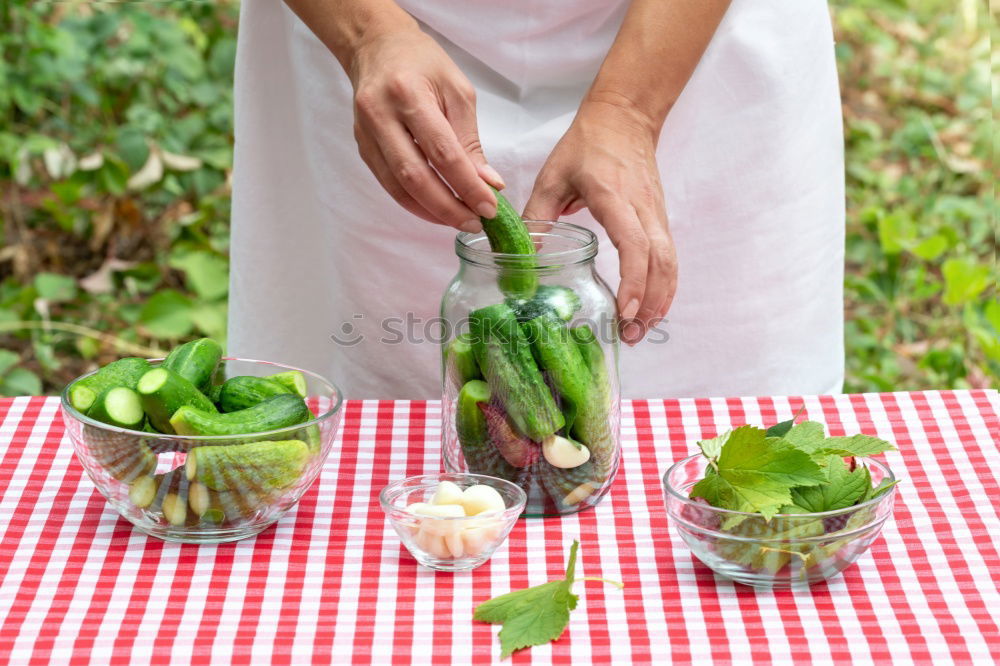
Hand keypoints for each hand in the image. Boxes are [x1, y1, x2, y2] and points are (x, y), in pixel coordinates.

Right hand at [348, 26, 502, 229]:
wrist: (376, 46)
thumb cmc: (422, 63)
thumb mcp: (458, 91)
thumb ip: (470, 140)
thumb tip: (488, 183)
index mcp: (409, 95)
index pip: (443, 153)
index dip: (468, 186)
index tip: (490, 208)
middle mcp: (381, 116)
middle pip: (416, 177)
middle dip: (448, 207)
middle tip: (474, 222)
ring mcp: (366, 134)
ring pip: (398, 188)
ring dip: (431, 211)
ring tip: (459, 220)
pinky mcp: (363, 147)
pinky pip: (389, 185)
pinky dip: (414, 202)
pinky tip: (436, 209)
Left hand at [524, 99, 677, 344]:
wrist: (624, 118)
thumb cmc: (587, 145)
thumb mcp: (552, 177)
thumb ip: (536, 217)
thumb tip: (519, 260)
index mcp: (614, 197)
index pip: (634, 243)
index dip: (633, 279)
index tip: (624, 310)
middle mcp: (643, 208)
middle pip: (659, 262)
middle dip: (647, 303)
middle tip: (629, 336)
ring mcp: (656, 215)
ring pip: (669, 263)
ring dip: (658, 301)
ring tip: (639, 332)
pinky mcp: (661, 220)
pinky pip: (669, 258)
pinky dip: (664, 288)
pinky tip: (651, 311)